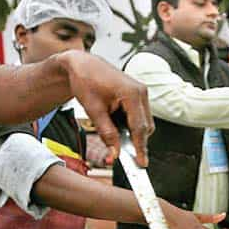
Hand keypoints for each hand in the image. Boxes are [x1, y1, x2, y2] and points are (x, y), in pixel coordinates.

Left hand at [60, 51, 154, 166]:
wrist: (83, 64)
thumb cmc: (86, 81)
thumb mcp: (94, 110)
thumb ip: (107, 133)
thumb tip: (115, 152)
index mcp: (132, 93)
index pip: (139, 127)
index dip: (140, 147)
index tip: (141, 163)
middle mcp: (141, 92)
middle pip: (145, 127)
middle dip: (135, 141)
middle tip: (120, 152)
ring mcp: (141, 93)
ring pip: (144, 123)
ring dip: (131, 132)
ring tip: (110, 127)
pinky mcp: (138, 95)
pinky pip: (139, 116)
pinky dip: (130, 124)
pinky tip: (114, 120)